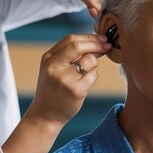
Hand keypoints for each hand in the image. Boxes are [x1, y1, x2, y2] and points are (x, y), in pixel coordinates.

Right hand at [2, 34, 110, 152]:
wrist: (45, 115)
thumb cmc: (52, 89)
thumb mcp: (52, 68)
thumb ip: (68, 54)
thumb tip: (96, 41)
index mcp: (48, 58)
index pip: (70, 39)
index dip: (89, 37)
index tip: (101, 38)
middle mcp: (54, 67)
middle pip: (79, 46)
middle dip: (97, 44)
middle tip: (107, 45)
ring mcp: (65, 79)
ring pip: (90, 61)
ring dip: (94, 64)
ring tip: (87, 72)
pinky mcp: (76, 91)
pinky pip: (93, 76)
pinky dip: (93, 77)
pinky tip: (84, 84)